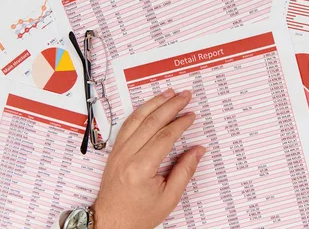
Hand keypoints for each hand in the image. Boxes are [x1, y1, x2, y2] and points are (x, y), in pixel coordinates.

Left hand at [92, 89, 205, 228]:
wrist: (111, 224)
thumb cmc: (137, 215)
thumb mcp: (168, 198)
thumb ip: (184, 171)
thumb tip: (197, 150)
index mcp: (140, 169)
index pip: (164, 137)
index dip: (180, 123)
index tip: (191, 115)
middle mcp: (126, 157)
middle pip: (151, 122)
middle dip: (170, 106)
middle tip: (184, 96)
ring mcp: (118, 152)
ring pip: (137, 119)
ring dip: (154, 103)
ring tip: (168, 93)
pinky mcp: (115, 152)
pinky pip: (127, 125)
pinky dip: (140, 112)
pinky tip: (150, 106)